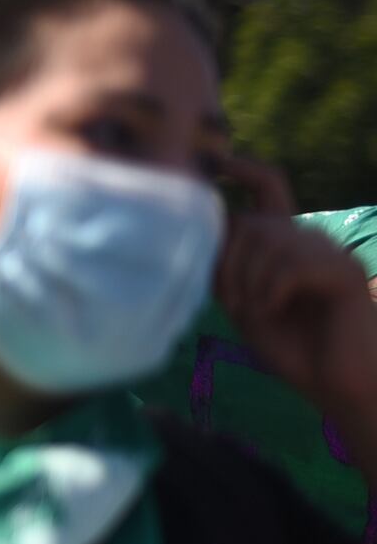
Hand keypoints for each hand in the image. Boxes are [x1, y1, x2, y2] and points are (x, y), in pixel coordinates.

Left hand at [215, 159, 376, 421]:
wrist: (335, 384)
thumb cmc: (290, 346)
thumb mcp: (243, 300)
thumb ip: (224, 264)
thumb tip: (198, 224)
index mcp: (284, 241)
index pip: (268, 186)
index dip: (243, 169)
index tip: (217, 160)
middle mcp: (308, 238)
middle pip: (251, 221)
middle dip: (227, 262)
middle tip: (232, 302)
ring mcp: (329, 251)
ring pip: (268, 238)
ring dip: (248, 279)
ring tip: (256, 311)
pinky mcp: (345, 270)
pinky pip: (292, 262)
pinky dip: (271, 288)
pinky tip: (275, 309)